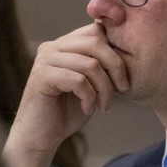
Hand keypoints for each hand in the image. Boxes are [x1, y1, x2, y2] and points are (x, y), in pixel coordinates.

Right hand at [4, 24, 128, 166]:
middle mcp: (52, 47)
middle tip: (123, 89)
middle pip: (96, 42)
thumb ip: (101, 65)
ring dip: (104, 88)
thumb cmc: (67, 111)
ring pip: (90, 64)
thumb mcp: (91, 84)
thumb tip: (125, 50)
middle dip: (116, 67)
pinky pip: (78, 80)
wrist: (41, 137)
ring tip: (104, 105)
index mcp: (64, 44)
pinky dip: (90, 97)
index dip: (116, 49)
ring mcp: (45, 60)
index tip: (125, 77)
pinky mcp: (41, 77)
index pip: (96, 30)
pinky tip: (87, 109)